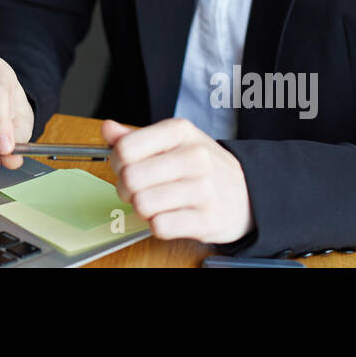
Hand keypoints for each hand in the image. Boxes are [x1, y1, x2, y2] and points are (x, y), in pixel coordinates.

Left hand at [103, 117, 253, 244]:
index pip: (126, 148)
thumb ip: (136, 137)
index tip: (124, 166)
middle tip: (137, 189)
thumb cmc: (202, 167)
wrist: (248, 193)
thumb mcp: (173, 142)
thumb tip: (108, 129)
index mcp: (180, 132)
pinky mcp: (208, 220)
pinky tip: (169, 215)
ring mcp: (204, 189)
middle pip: (131, 179)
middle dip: (126, 188)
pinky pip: (160, 227)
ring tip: (154, 202)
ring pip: (142, 205)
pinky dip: (158, 225)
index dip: (117, 162)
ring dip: (141, 208)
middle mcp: (195, 157)